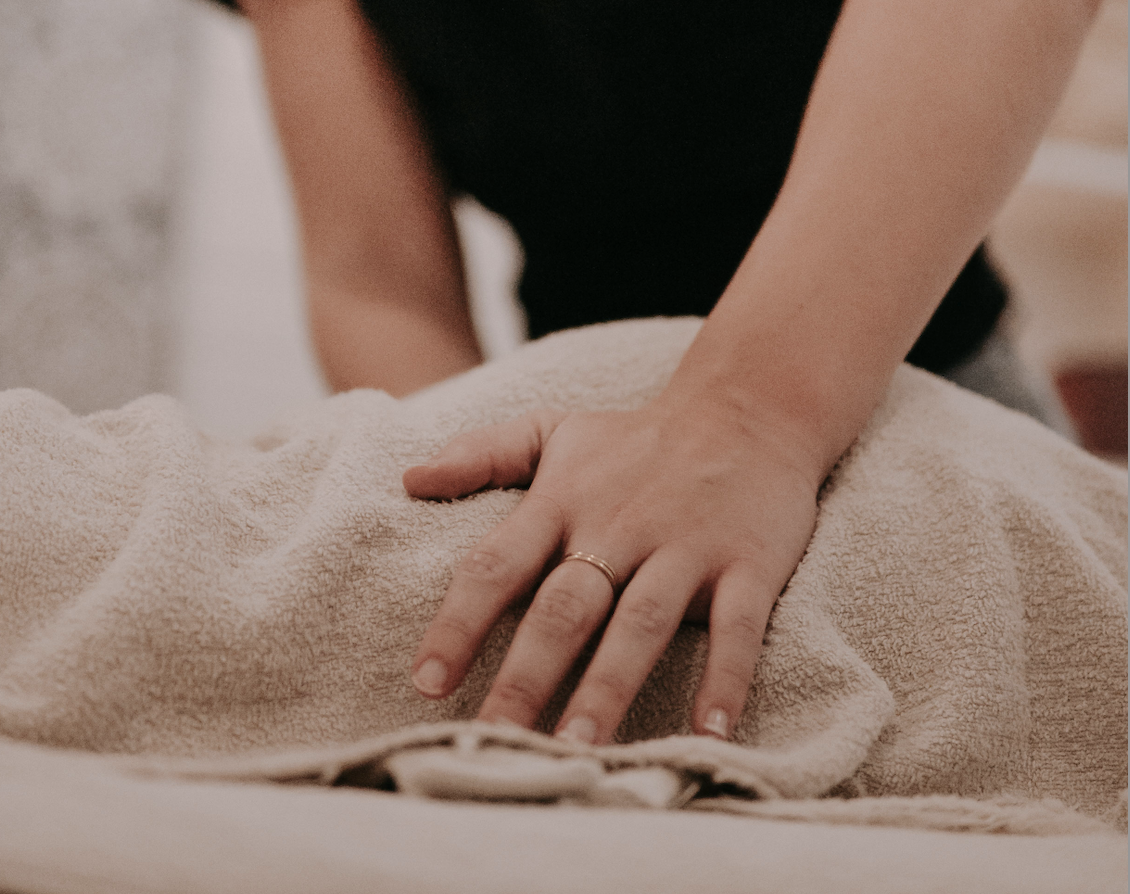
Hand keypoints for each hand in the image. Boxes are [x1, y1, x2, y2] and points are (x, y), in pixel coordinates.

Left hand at [402, 394, 821, 743]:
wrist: (750, 404)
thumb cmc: (637, 437)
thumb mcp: (555, 429)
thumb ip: (483, 454)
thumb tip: (409, 478)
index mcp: (564, 500)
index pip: (498, 563)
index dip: (459, 622)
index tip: (426, 683)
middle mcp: (619, 526)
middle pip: (564, 607)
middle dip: (526, 675)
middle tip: (493, 743)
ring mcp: (686, 546)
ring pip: (640, 624)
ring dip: (609, 688)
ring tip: (579, 753)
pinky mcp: (748, 563)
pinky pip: (736, 626)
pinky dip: (726, 677)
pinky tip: (709, 732)